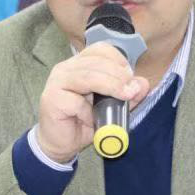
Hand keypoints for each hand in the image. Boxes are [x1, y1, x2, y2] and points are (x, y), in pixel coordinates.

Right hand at [36, 42, 148, 162]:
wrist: (61, 144)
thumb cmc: (83, 122)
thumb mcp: (112, 107)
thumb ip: (127, 94)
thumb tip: (142, 84)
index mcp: (79, 65)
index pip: (99, 50)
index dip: (118, 59)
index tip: (130, 76)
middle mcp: (66, 69)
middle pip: (96, 62)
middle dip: (118, 75)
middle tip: (131, 90)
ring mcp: (56, 82)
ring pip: (87, 76)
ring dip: (110, 87)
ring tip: (123, 97)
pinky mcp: (52, 99)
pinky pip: (76, 102)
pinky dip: (89, 112)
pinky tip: (91, 120)